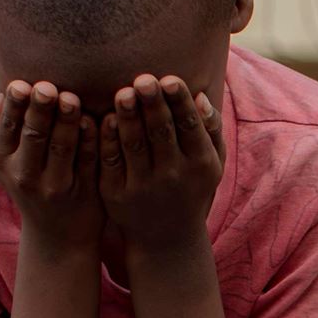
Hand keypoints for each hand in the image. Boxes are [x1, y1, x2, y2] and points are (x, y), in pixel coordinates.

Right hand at [0, 80, 100, 249]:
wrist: (57, 236)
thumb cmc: (30, 184)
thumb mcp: (6, 163)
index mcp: (3, 161)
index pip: (7, 128)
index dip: (15, 106)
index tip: (22, 84)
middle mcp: (26, 176)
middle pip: (34, 136)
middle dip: (40, 110)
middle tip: (48, 86)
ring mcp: (56, 186)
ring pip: (62, 147)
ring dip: (67, 121)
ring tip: (72, 97)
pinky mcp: (84, 191)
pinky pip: (88, 160)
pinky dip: (92, 138)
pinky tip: (98, 118)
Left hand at [97, 74, 224, 254]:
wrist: (167, 238)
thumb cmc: (191, 189)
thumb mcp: (212, 164)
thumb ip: (210, 129)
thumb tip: (200, 96)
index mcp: (200, 163)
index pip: (189, 126)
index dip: (179, 102)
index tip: (169, 79)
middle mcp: (174, 175)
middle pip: (161, 133)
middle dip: (152, 105)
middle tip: (143, 79)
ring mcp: (144, 186)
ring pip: (134, 145)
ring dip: (128, 117)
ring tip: (123, 93)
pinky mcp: (117, 193)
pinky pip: (110, 161)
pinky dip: (107, 139)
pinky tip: (106, 118)